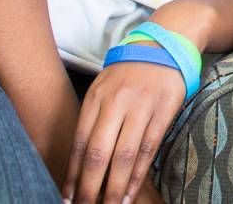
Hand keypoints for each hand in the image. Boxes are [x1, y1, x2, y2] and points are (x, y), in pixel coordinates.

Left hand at [64, 59, 184, 203]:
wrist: (165, 45)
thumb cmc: (129, 72)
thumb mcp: (103, 87)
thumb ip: (93, 119)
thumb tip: (80, 163)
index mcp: (97, 97)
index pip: (81, 142)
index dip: (73, 173)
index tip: (67, 196)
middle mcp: (117, 102)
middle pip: (99, 153)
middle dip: (91, 186)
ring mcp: (142, 106)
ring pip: (125, 155)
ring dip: (116, 186)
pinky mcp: (164, 110)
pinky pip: (149, 148)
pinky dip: (139, 174)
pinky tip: (131, 190)